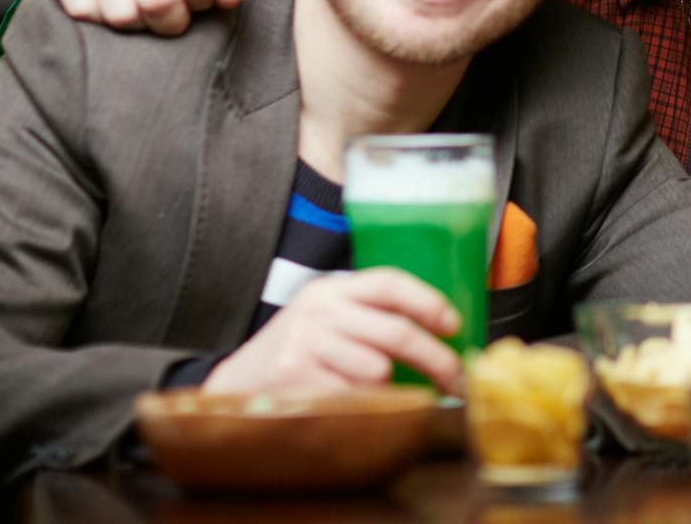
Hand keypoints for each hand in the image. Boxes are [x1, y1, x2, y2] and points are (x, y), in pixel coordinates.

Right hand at [203, 269, 463, 394]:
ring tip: (386, 393)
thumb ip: (368, 314)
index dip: (428, 303)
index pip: (390, 283)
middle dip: (435, 358)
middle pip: (396, 331)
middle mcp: (319, 312)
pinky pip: (352, 397)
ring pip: (377, 369)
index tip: (454, 325)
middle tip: (454, 378)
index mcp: (332, 290)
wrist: (236, 383)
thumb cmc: (297, 351)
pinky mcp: (296, 380)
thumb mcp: (326, 317)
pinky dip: (365, 406)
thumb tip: (438, 331)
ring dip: (391, 388)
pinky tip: (359, 406)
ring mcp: (306, 345)